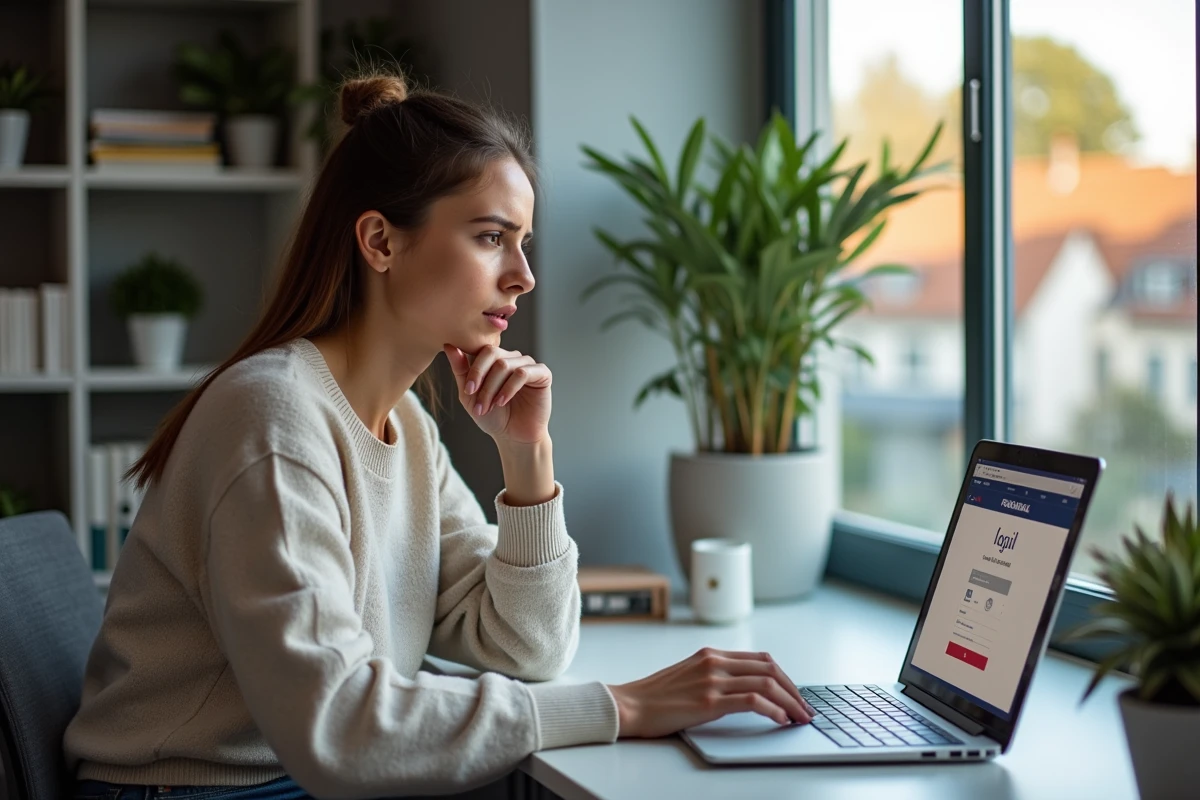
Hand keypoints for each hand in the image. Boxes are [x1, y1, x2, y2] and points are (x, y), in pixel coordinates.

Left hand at [443, 344, 551, 444]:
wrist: (513, 437)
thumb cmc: (493, 416)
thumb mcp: (469, 395)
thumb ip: (460, 370)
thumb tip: (449, 346)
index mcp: (494, 359)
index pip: (480, 348)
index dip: (472, 369)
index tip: (467, 390)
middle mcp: (511, 357)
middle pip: (491, 353)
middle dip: (480, 377)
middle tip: (474, 398)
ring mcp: (527, 364)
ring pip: (505, 364)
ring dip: (492, 388)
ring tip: (488, 406)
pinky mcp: (542, 374)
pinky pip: (523, 373)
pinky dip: (509, 388)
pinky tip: (502, 402)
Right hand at [606, 648, 814, 738]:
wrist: (629, 705)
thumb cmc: (655, 697)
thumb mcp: (689, 676)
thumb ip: (714, 676)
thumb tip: (744, 690)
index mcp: (711, 654)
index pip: (761, 659)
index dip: (784, 677)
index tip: (795, 694)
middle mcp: (714, 661)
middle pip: (770, 668)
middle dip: (794, 690)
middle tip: (805, 708)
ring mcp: (712, 679)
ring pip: (766, 682)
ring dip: (790, 701)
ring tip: (799, 717)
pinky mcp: (709, 700)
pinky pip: (753, 700)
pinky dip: (773, 709)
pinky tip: (780, 719)